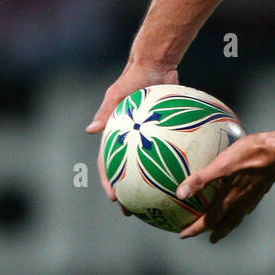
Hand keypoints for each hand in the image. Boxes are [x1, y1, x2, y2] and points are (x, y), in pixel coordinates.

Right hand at [86, 63, 178, 203]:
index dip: (109, 182)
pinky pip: (169, 153)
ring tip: (158, 205)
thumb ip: (105, 112)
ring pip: (148, 167)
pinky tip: (184, 180)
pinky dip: (174, 166)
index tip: (115, 198)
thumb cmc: (134, 77)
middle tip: (133, 211)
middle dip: (128, 193)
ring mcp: (147, 138)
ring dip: (150, 186)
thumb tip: (90, 130)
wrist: (156, 63)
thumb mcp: (117, 94)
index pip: (109, 163)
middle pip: (127, 172)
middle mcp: (130, 140)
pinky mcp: (164, 133)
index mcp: (115, 135)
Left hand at [177, 133, 274, 242]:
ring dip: (228, 225)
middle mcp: (241, 204)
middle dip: (215, 233)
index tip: (183, 235)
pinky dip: (238, 211)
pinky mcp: (260, 191)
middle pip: (225, 225)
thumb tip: (181, 193)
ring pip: (237, 218)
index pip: (208, 221)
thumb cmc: (250, 155)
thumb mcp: (221, 165)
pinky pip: (246, 207)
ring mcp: (252, 199)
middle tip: (209, 239)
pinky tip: (238, 202)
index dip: (194, 229)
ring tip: (223, 226)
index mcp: (229, 200)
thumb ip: (201, 180)